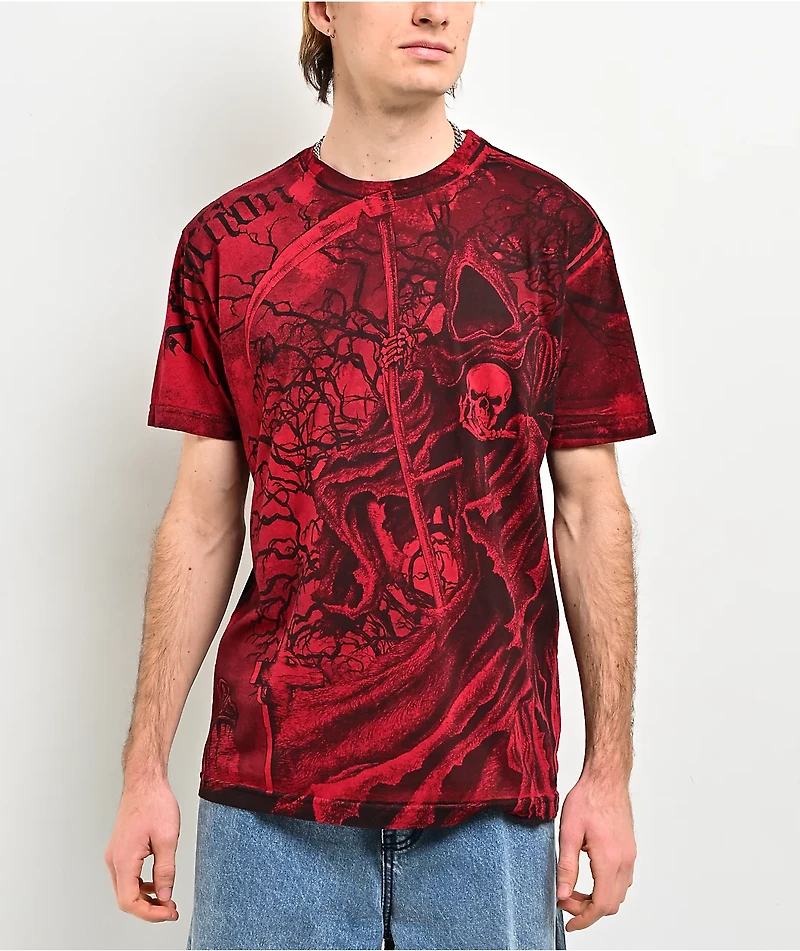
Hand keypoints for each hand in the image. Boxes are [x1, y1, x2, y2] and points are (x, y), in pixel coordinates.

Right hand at [104, 777, 180, 921]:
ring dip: (145, 897)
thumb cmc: (154, 803)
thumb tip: (164, 896)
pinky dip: (142, 884)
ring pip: (126, 888)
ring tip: (167, 898)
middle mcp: (114, 859)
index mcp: (123, 859)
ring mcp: (115, 854)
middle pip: (126, 898)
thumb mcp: (167, 839)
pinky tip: (157, 882)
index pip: (129, 902)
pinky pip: (128, 875)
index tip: (169, 912)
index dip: (150, 913)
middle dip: (149, 908)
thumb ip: (165, 870)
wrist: (145, 782)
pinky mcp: (120, 849)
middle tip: (170, 909)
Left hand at [556, 774, 636, 931]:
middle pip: (611, 904)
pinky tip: (588, 876)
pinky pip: (621, 881)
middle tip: (565, 900)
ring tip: (574, 889)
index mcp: (609, 860)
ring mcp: (630, 856)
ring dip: (597, 899)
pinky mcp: (629, 850)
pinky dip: (606, 887)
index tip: (569, 922)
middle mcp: (624, 862)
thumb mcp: (568, 832)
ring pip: (618, 894)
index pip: (600, 905)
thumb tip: (562, 894)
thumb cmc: (588, 799)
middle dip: (588, 910)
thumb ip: (566, 866)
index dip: (584, 919)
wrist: (606, 778)